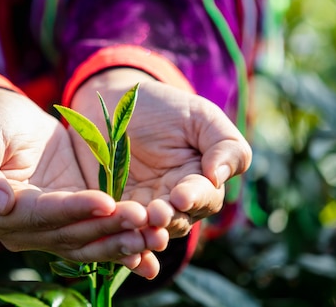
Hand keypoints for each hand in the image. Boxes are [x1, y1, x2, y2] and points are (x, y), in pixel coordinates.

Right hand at [0, 87, 167, 277]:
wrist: (11, 122)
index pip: (40, 216)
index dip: (73, 210)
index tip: (106, 201)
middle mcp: (22, 231)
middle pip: (69, 235)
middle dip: (106, 228)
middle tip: (141, 219)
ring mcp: (49, 228)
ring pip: (87, 243)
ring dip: (120, 241)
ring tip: (153, 234)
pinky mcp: (72, 219)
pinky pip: (97, 235)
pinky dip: (121, 241)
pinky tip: (149, 242)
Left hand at [69, 69, 251, 238]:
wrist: (115, 104)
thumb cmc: (163, 107)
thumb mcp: (198, 115)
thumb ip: (223, 144)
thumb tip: (219, 176)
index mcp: (200, 180)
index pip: (206, 196)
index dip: (196, 198)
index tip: (182, 196)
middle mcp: (175, 201)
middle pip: (179, 219)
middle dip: (169, 218)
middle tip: (157, 214)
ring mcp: (145, 207)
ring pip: (150, 229)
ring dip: (144, 231)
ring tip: (138, 224)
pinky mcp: (115, 209)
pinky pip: (119, 225)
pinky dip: (118, 229)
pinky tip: (112, 227)